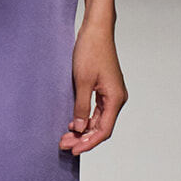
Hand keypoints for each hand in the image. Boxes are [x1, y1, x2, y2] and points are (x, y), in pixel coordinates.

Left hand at [59, 19, 126, 154]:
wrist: (96, 30)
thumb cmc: (91, 50)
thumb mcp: (82, 81)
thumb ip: (81, 106)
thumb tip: (79, 128)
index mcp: (115, 98)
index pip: (103, 130)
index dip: (88, 143)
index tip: (74, 150)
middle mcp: (117, 98)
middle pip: (101, 127)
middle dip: (82, 138)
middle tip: (63, 144)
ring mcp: (111, 94)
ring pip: (98, 120)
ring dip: (82, 130)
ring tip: (65, 137)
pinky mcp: (105, 89)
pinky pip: (96, 110)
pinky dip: (85, 119)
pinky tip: (72, 124)